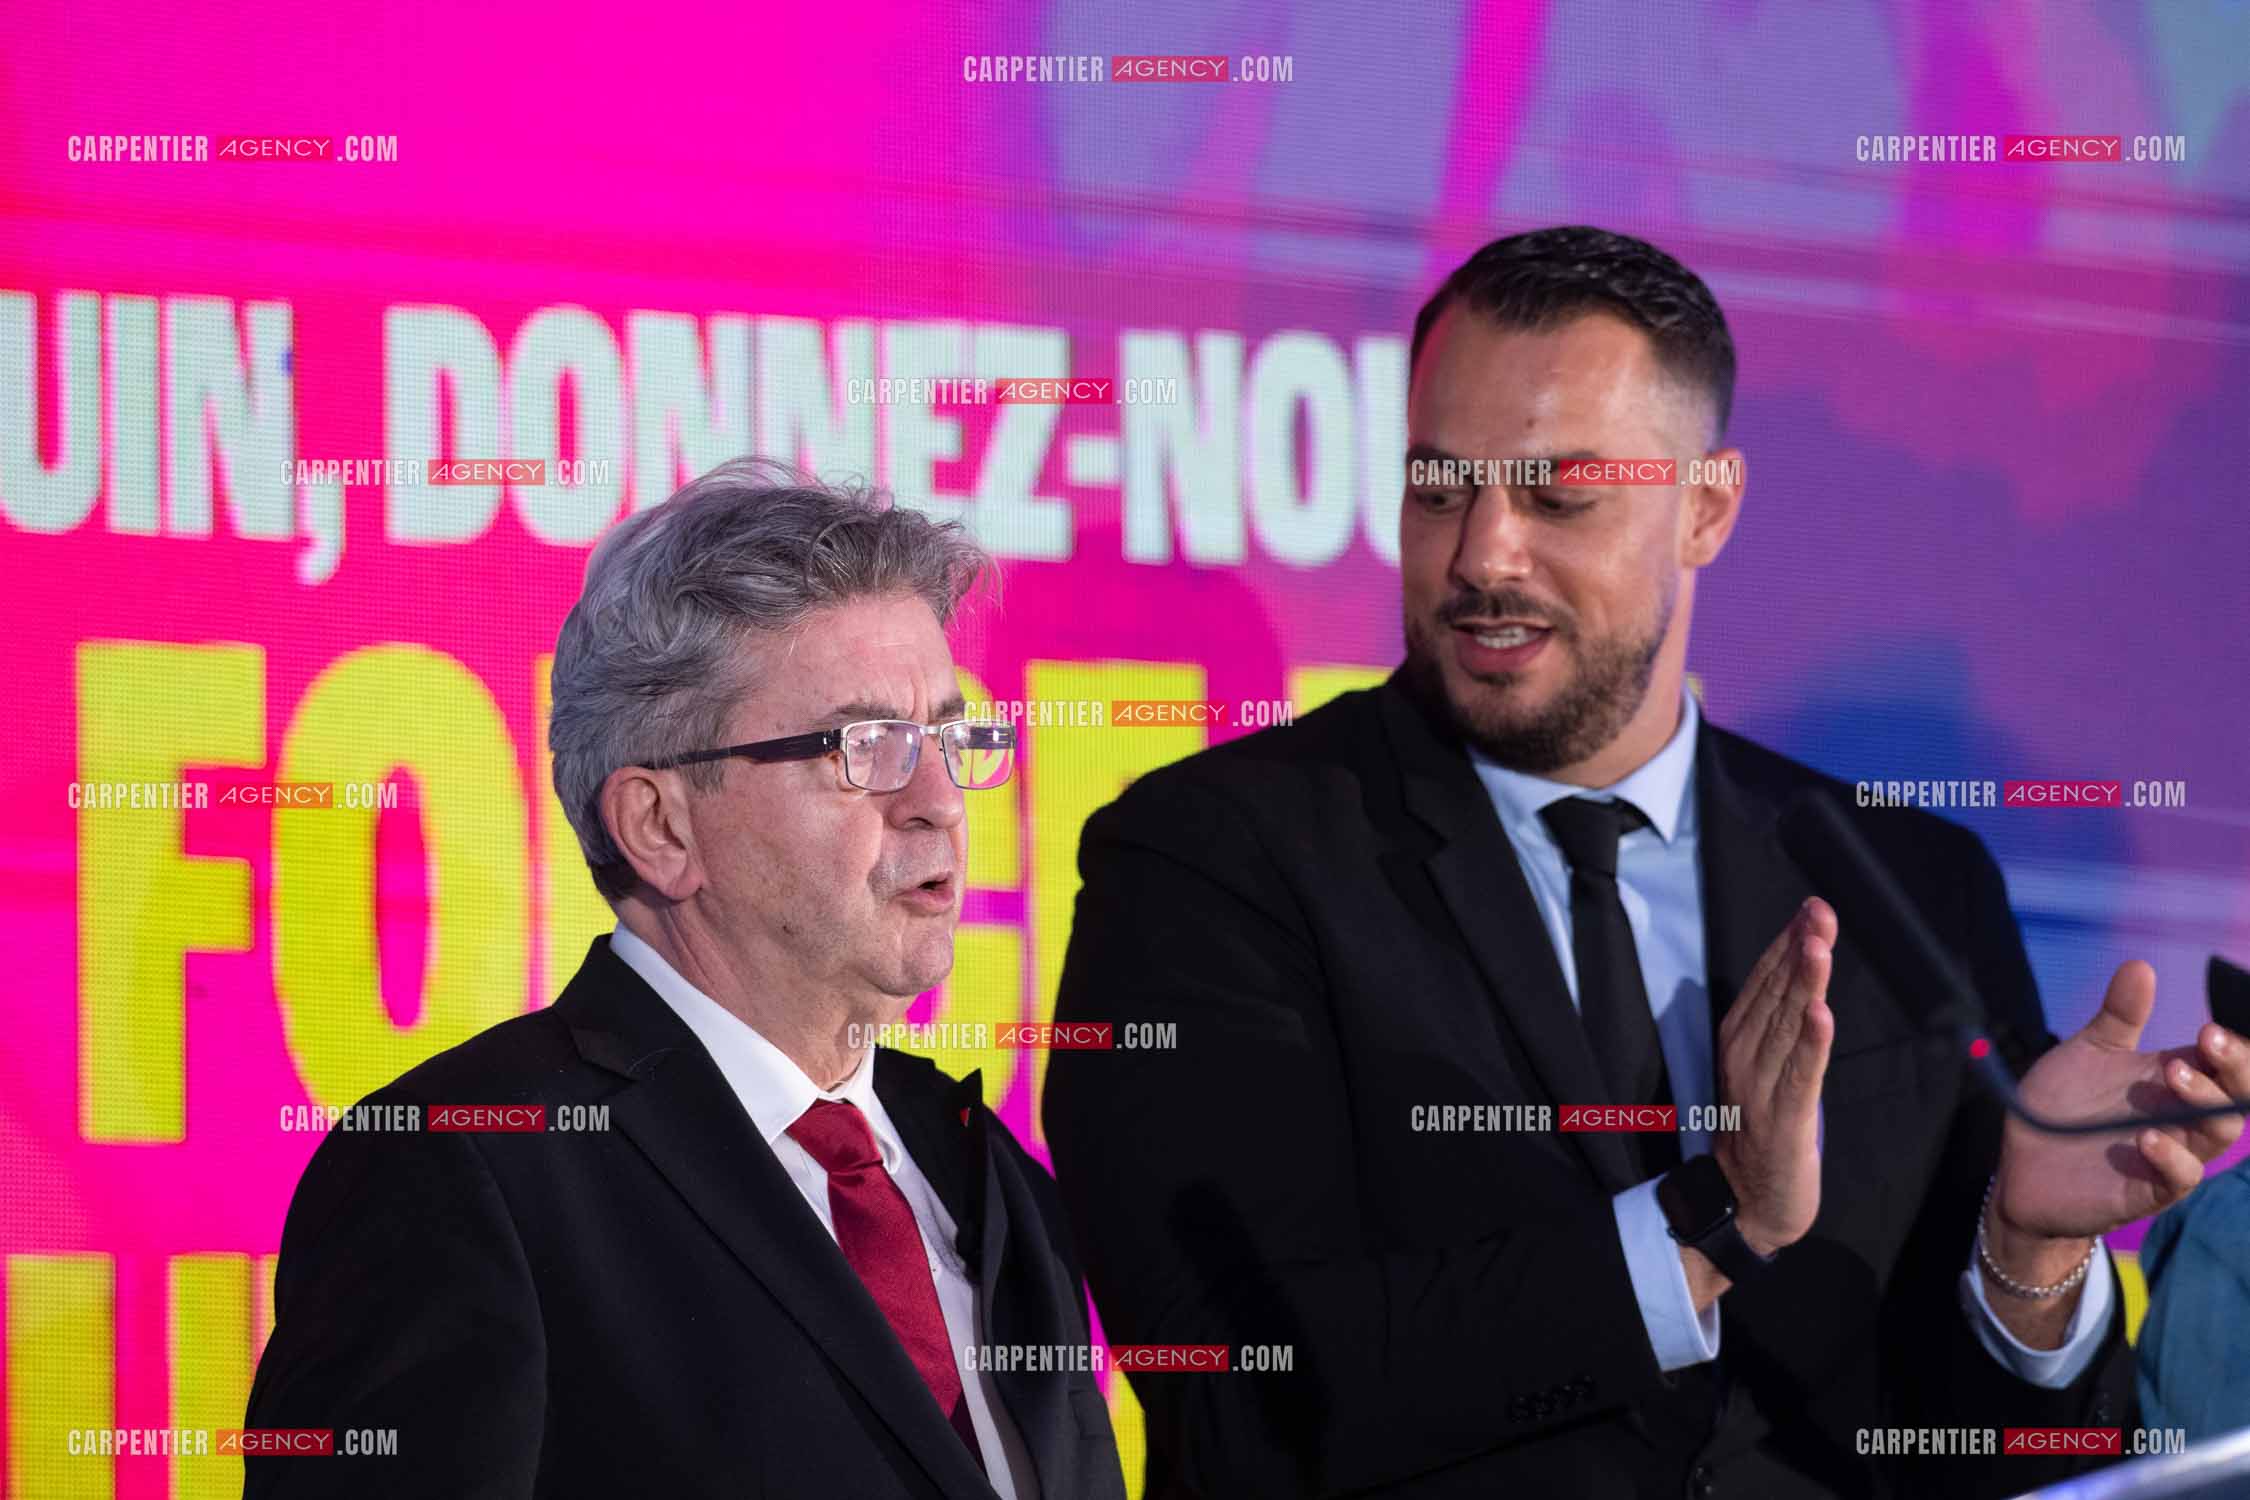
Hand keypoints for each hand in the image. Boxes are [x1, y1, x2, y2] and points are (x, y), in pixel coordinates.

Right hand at [1712, 898, 1835, 1255]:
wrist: (1746, 1203)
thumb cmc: (1763, 1131)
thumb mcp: (1767, 1069)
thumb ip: (1779, 1026)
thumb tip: (1802, 977)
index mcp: (1738, 1039)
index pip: (1765, 981)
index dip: (1788, 942)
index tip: (1812, 908)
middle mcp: (1744, 1056)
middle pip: (1777, 994)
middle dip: (1800, 949)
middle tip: (1820, 912)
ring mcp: (1761, 1087)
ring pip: (1788, 1026)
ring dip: (1805, 984)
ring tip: (1819, 946)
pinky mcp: (1785, 1120)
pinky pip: (1800, 1075)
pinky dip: (1812, 1043)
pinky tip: (1823, 1014)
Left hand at [1993, 960, 2249, 1252]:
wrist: (2022, 1169)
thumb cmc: (2062, 1109)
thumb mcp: (2086, 1054)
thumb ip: (2116, 1017)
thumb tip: (2140, 965)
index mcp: (2171, 1080)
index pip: (2223, 1061)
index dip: (2231, 1047)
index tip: (2212, 1028)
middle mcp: (2179, 1116)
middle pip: (2235, 1095)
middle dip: (2235, 1068)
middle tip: (2210, 1041)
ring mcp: (2168, 1154)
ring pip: (2217, 1133)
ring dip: (2204, 1102)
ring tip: (2174, 1074)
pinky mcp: (2146, 1190)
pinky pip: (2179, 1177)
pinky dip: (2172, 1157)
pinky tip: (2148, 1137)